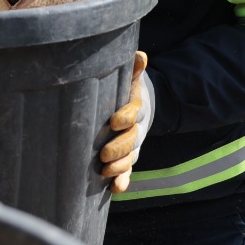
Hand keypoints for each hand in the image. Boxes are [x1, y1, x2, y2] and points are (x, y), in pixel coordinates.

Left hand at [100, 52, 152, 192]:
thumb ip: (134, 70)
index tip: (113, 121)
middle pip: (131, 140)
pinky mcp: (129, 158)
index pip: (133, 112)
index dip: (125, 117)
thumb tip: (140, 56)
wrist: (141, 107)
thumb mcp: (131, 79)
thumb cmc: (128, 90)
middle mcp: (137, 129)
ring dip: (120, 166)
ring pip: (130, 158)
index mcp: (136, 108)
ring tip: (105, 171)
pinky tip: (116, 188)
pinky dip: (124, 180)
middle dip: (119, 147)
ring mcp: (134, 145)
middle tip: (103, 153)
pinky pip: (128, 171)